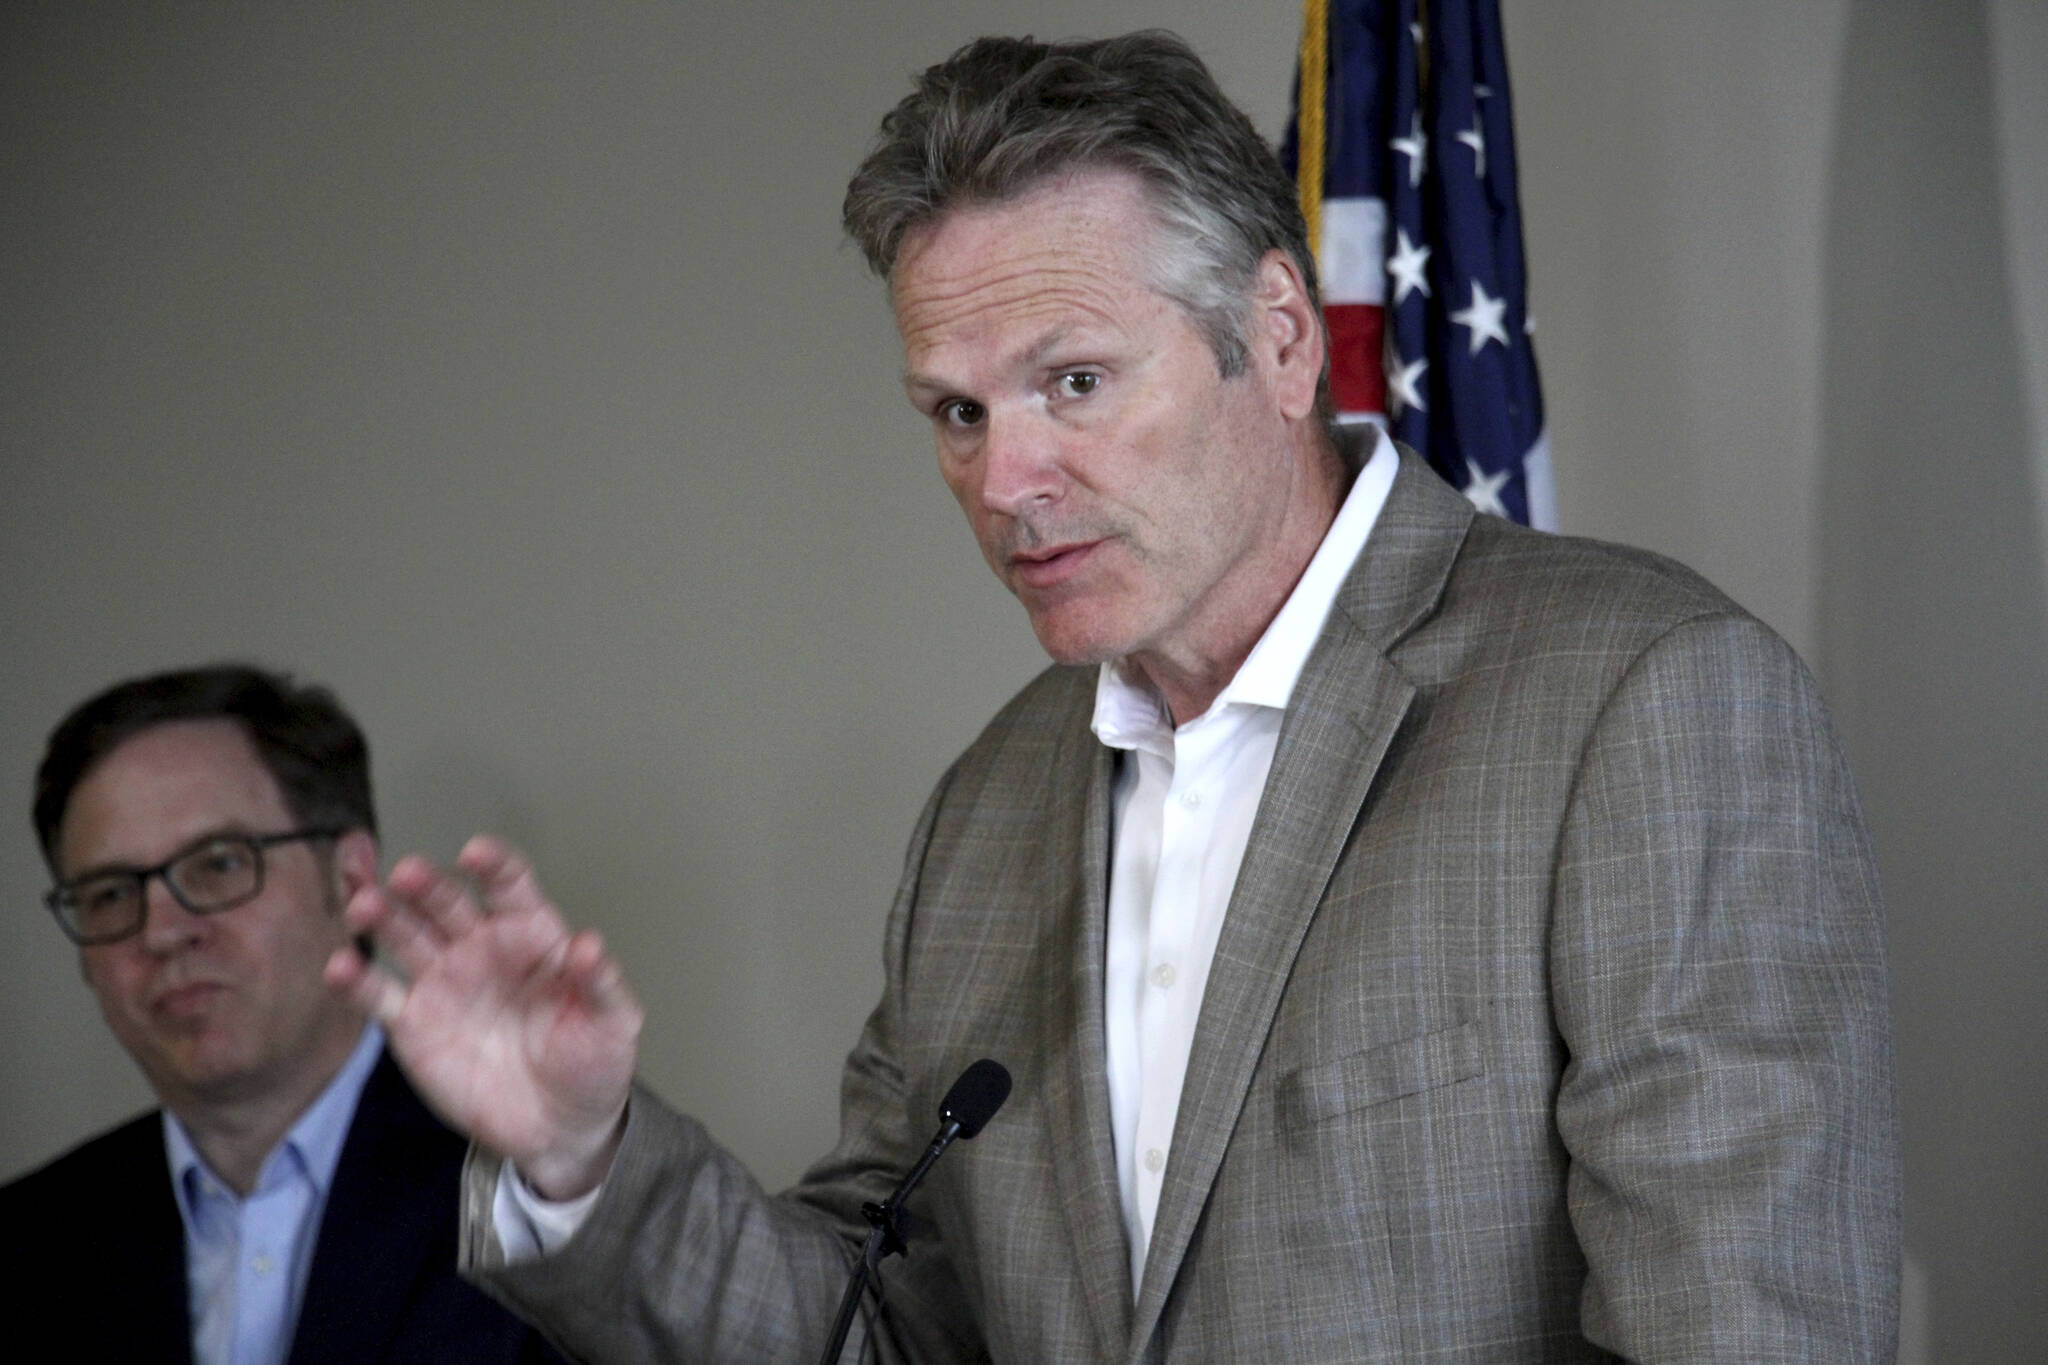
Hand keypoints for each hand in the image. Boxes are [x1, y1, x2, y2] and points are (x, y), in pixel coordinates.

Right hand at [325, 835, 642, 1198]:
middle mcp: (481, 946)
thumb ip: (601, 982)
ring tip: (364, 906)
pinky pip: (379, 995)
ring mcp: (442, 981)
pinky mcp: (412, 1023)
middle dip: (425, 884)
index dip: (493, 864)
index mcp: (532, 933)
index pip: (510, 885)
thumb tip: (590, 944)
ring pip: (404, 935)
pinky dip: (355, 979)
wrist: (559, 1126)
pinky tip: (341, 965)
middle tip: (407, 874)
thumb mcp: (613, 1022)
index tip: (476, 853)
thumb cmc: (591, 1062)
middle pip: (445, 902)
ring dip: (381, 916)